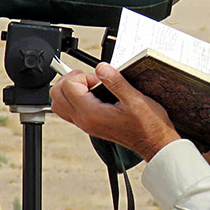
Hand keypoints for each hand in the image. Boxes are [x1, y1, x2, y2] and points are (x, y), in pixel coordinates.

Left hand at [49, 63, 180, 161]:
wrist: (153, 142)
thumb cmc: (147, 124)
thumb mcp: (135, 98)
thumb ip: (115, 81)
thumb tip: (101, 68)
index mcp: (92, 113)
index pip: (68, 86)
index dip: (82, 76)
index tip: (98, 79)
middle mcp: (84, 120)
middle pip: (56, 94)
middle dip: (71, 80)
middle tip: (91, 79)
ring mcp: (85, 124)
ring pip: (59, 103)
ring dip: (69, 89)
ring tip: (89, 86)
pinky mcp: (89, 125)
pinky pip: (69, 110)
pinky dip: (73, 98)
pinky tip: (91, 94)